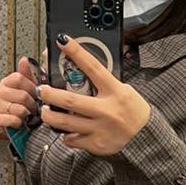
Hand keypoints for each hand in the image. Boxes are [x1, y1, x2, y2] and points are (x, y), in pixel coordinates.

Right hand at [0, 56, 38, 130]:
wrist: (18, 126)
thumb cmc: (23, 106)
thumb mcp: (27, 88)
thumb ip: (26, 74)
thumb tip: (24, 60)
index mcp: (7, 82)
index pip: (19, 78)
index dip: (31, 87)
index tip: (35, 94)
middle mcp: (0, 92)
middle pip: (22, 95)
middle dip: (32, 104)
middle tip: (33, 107)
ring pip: (20, 109)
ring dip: (27, 114)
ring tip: (26, 115)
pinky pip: (14, 120)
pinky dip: (20, 123)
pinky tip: (19, 122)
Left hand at [37, 35, 150, 154]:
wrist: (145, 136)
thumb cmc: (132, 110)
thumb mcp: (123, 90)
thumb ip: (104, 83)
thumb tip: (82, 69)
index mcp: (115, 91)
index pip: (93, 67)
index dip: (77, 52)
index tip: (62, 41)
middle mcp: (106, 109)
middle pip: (70, 100)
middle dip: (50, 94)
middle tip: (40, 90)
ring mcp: (100, 128)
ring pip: (65, 122)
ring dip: (50, 116)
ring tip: (44, 111)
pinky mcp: (96, 143)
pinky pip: (72, 139)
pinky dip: (65, 135)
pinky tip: (64, 130)